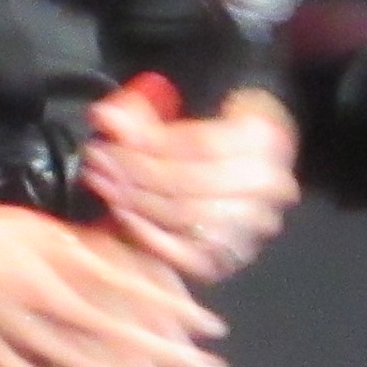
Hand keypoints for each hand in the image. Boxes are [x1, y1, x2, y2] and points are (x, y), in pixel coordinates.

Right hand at [0, 194, 228, 366]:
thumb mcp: (23, 223)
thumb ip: (71, 245)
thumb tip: (118, 256)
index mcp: (54, 255)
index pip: (131, 287)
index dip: (175, 310)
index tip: (211, 326)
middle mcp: (44, 298)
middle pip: (123, 334)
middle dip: (173, 357)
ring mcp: (18, 335)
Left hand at [81, 83, 300, 282]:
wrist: (254, 167)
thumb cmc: (218, 132)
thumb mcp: (189, 108)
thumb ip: (147, 113)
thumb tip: (105, 117)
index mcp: (266, 139)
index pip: (198, 145)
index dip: (148, 143)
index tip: (107, 136)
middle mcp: (269, 188)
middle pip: (188, 183)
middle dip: (134, 173)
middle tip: (97, 161)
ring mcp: (254, 229)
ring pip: (184, 217)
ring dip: (134, 202)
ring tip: (102, 183)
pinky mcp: (231, 258)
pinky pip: (185, 254)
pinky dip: (148, 235)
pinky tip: (122, 214)